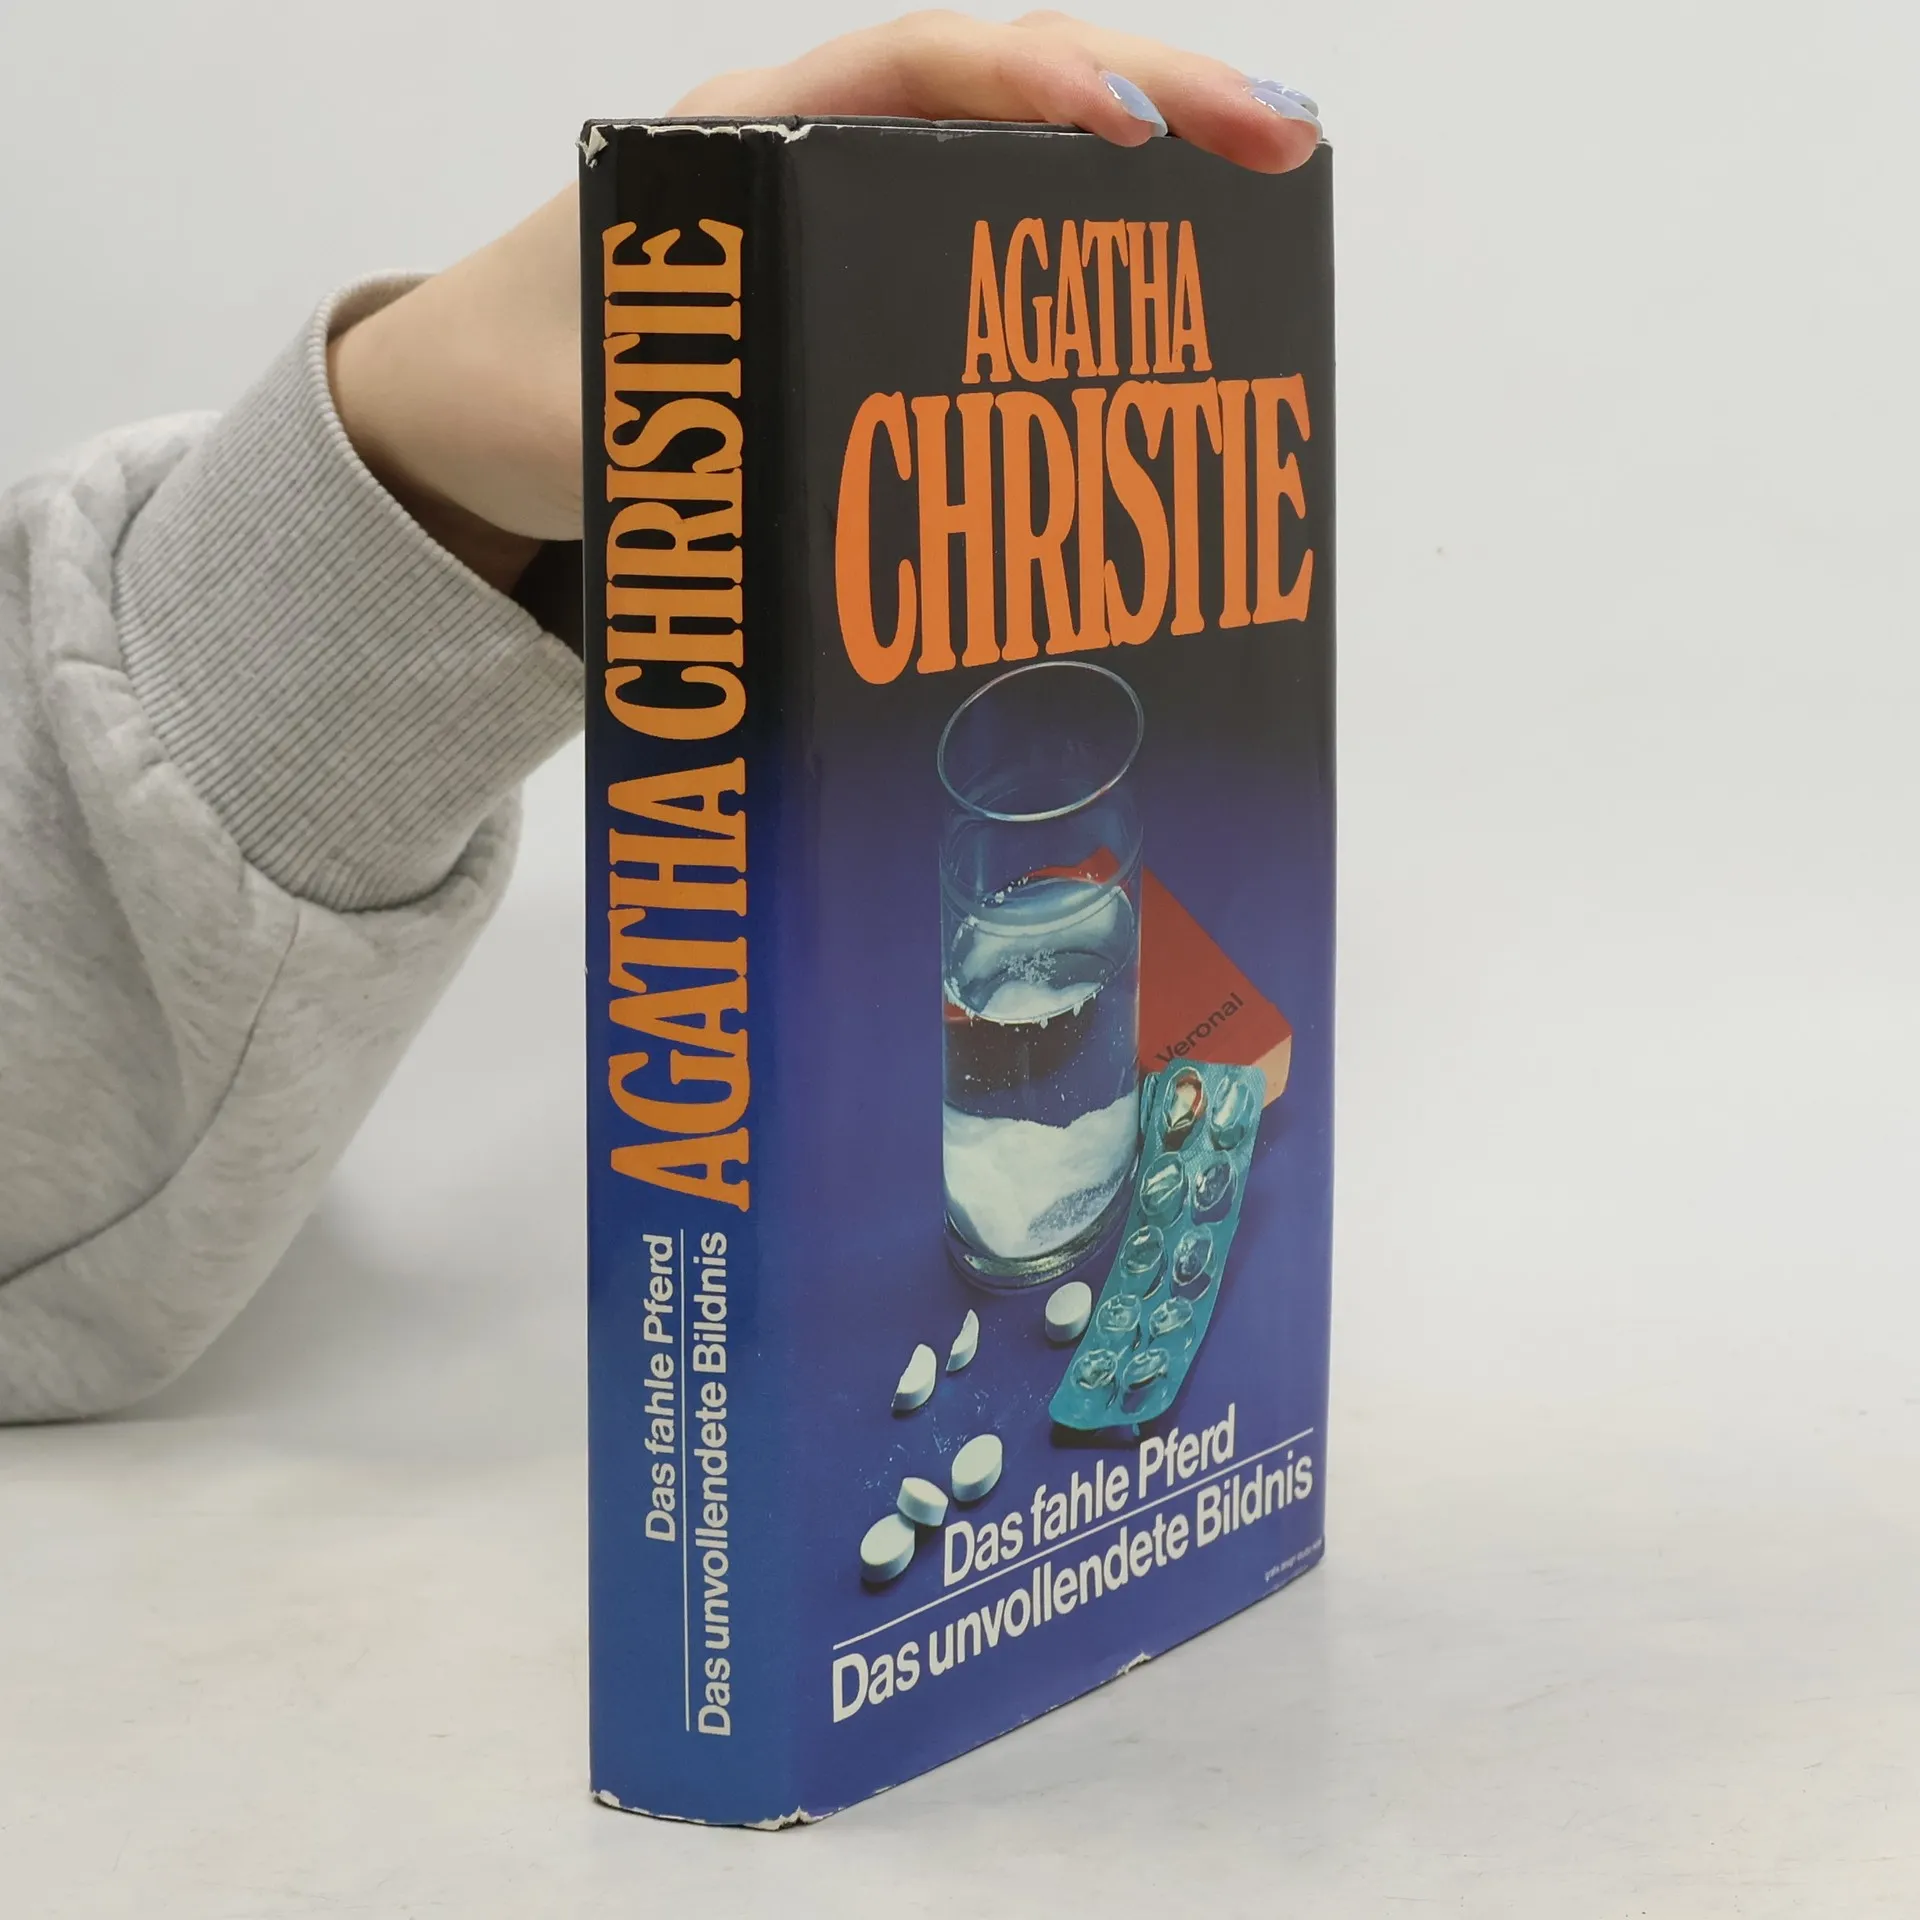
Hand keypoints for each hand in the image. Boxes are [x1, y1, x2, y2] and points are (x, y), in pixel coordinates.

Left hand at [328, 13, 1322, 591]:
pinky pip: (982, 232)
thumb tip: (808, 489)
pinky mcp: (847, 277)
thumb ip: (680, 438)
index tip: (1132, 126)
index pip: (912, 69)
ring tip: (1267, 182)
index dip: (1033, 82)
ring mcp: (834, 209)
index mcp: (738, 139)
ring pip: (1008, 152)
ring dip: (1139, 161)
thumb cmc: (501, 392)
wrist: (448, 414)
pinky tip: (1160, 276)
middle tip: (1287, 141)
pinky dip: (1075, 244)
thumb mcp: (579, 416)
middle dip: (1151, 96)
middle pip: (1001, 84)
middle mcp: (802, 149)